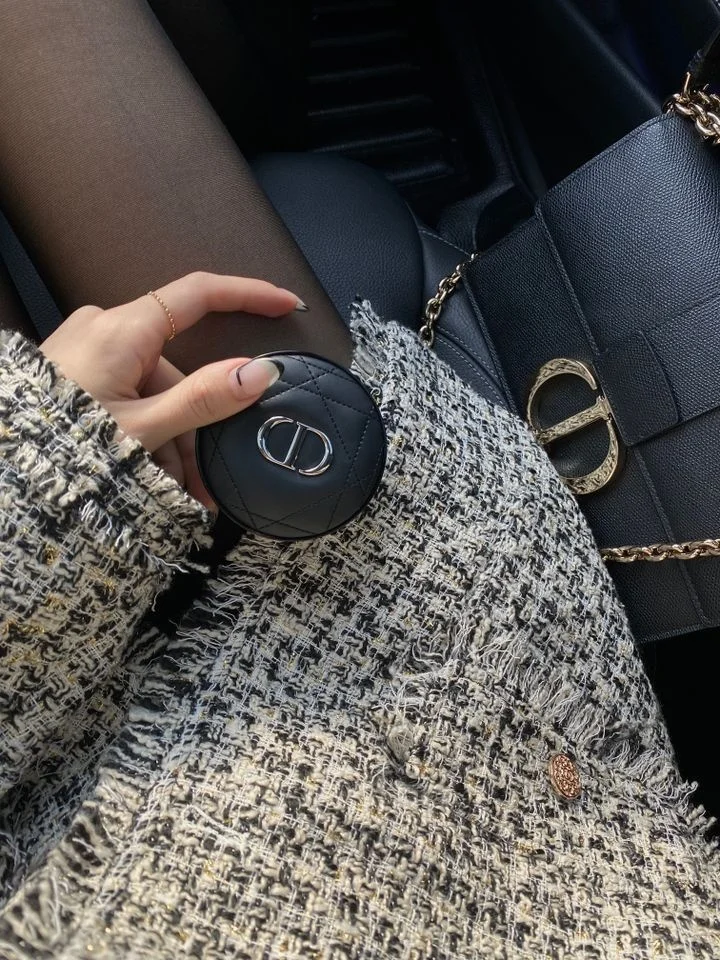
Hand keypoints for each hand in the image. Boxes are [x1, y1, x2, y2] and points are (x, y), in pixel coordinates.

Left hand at [40, 272, 302, 509]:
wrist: (4, 474)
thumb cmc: (59, 446)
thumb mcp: (142, 430)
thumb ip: (205, 398)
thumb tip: (259, 371)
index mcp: (122, 331)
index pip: (199, 294)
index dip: (248, 295)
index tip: (285, 304)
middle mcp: (103, 328)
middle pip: (175, 370)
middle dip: (194, 426)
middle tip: (203, 484)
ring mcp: (86, 349)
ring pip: (152, 390)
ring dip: (168, 439)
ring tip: (174, 493)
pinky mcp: (74, 369)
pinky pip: (125, 393)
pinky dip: (142, 429)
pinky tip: (147, 471)